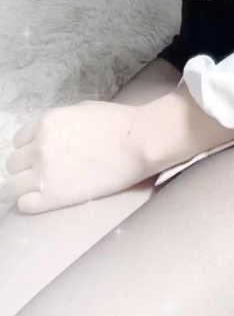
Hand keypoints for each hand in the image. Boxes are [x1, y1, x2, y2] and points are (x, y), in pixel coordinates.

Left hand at [5, 99, 155, 213]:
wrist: (137, 142)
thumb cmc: (116, 122)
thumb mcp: (81, 111)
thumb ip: (59, 124)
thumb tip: (52, 135)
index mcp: (46, 123)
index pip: (19, 140)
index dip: (30, 147)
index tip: (41, 154)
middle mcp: (39, 146)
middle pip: (14, 164)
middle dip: (27, 166)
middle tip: (45, 171)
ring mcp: (44, 172)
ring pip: (15, 185)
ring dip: (27, 185)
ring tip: (46, 186)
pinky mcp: (54, 196)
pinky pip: (24, 204)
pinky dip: (31, 202)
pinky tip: (46, 198)